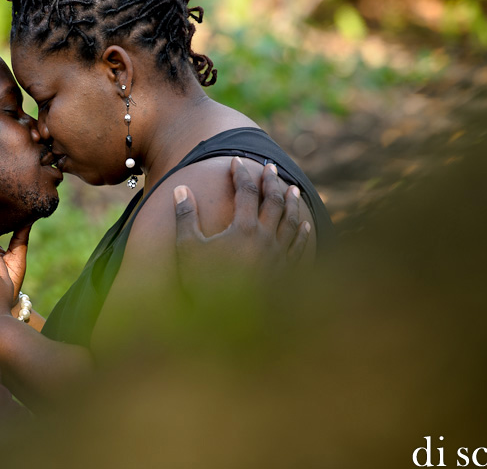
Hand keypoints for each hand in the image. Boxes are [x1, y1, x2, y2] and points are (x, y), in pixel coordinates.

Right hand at [173, 157, 309, 290]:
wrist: (228, 324)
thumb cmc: (203, 285)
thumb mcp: (187, 249)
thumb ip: (185, 217)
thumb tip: (180, 189)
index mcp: (243, 228)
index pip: (245, 191)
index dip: (240, 173)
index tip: (236, 161)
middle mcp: (266, 238)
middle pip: (274, 200)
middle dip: (270, 181)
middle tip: (268, 167)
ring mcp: (280, 256)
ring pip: (292, 220)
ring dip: (292, 201)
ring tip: (292, 188)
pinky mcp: (286, 273)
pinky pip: (299, 247)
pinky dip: (303, 233)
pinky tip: (305, 225)